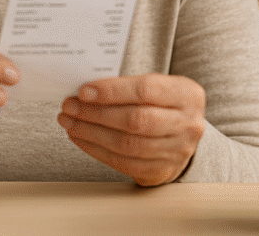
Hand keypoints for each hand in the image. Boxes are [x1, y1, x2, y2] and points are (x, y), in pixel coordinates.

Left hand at [57, 73, 205, 185]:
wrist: (182, 135)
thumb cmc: (162, 104)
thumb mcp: (158, 87)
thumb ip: (128, 86)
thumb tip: (86, 90)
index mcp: (188, 94)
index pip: (146, 90)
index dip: (112, 91)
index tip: (84, 91)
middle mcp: (187, 124)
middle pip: (136, 120)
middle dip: (97, 113)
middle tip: (70, 106)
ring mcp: (177, 151)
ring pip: (127, 144)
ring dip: (91, 132)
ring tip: (70, 122)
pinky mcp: (161, 171)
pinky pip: (123, 163)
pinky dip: (96, 149)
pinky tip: (81, 138)